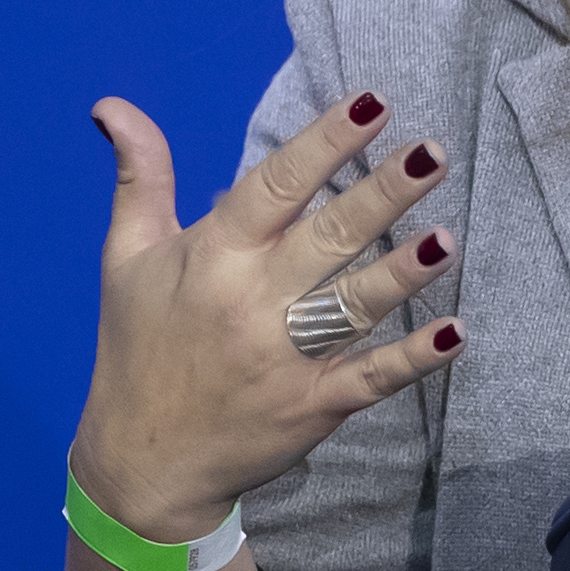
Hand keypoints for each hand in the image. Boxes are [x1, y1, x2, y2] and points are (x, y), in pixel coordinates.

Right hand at [68, 91, 463, 541]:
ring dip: (404, 271)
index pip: (276, 186)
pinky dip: (414, 357)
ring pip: (355, 304)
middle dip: (383, 193)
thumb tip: (113, 105)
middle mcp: (252, 301)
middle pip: (328, 237)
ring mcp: (286, 357)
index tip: (374, 104)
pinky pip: (372, 377)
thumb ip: (140, 176)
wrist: (140, 466)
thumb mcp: (126, 257)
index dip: (325, 143)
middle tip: (434, 153)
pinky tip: (456, 332)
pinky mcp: (313, 406)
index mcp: (213, 257)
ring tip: (448, 237)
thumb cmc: (137, 347)